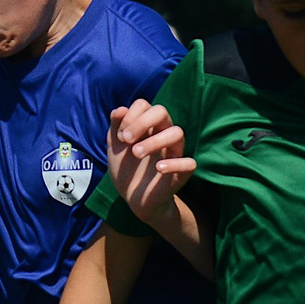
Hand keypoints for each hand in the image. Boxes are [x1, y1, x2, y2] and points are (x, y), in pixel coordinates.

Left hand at [106, 99, 194, 228]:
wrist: (132, 198)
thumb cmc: (126, 169)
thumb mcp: (115, 148)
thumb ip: (115, 127)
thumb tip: (120, 109)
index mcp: (147, 126)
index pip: (145, 105)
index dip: (130, 116)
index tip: (119, 137)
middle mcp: (163, 134)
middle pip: (162, 112)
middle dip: (142, 122)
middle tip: (126, 141)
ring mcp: (174, 152)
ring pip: (177, 133)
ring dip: (154, 141)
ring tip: (136, 154)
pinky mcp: (181, 173)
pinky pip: (189, 163)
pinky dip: (174, 164)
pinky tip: (158, 168)